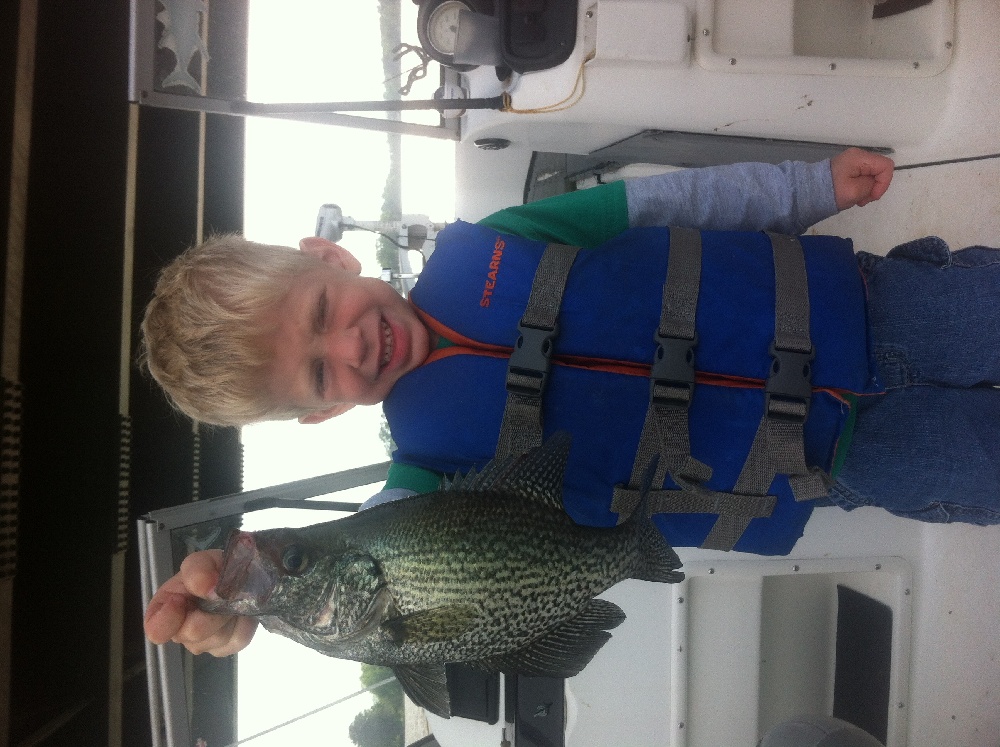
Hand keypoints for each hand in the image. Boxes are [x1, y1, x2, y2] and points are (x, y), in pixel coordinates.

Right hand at [143, 549, 257, 656]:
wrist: (241, 575)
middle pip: (193, 632)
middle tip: (218, 591)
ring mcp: (206, 643)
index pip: (156, 629)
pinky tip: (240, 610)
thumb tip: (205, 587)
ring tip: (231, 598)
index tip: (180, 599)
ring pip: (218, 637)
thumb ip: (196, 570)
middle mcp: (181, 632)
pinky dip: (244, 621)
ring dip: (229, 613)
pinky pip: (238, 639)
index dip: (168, 617)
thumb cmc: (213, 570)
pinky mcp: (229, 646)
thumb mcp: (202, 561)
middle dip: (210, 609)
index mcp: (165, 609)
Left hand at [830, 147, 894, 210]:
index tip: (873, 196)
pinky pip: (864, 178)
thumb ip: (870, 184)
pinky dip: (862, 188)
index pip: (886, 166)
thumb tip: (873, 183)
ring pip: (873, 176)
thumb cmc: (832, 192)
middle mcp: (858, 156)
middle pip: (880, 170)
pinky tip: (854, 196)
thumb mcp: (854, 190)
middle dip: (875, 187)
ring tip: (857, 199)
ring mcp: (854, 162)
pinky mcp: (850, 170)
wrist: (810, 193)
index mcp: (860, 158)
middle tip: (863, 199)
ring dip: (868, 189)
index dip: (884, 182)